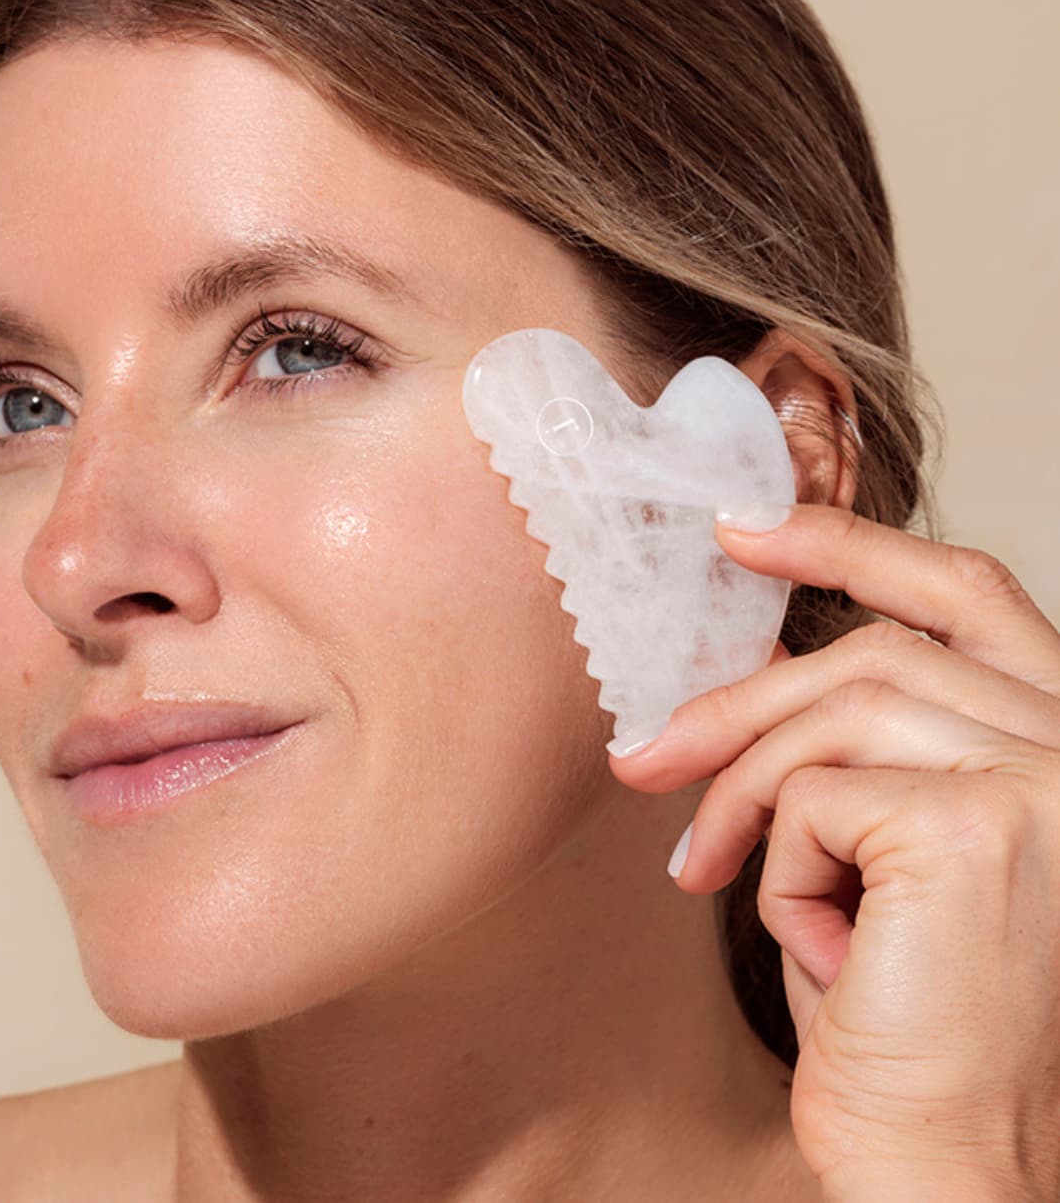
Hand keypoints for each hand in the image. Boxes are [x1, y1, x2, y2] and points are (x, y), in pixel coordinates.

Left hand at [609, 503, 1059, 1199]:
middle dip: (742, 695)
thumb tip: (742, 684)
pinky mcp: (981, 823)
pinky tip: (812, 944)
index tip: (747, 526)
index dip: (856, 544)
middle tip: (645, 751)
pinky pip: (814, 792)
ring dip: (742, 789)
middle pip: (880, 651)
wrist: (945, 1168)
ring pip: (834, 712)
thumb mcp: (882, 856)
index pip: (970, 597)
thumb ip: (858, 754)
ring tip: (697, 869)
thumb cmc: (912, 1025)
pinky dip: (778, 861)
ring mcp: (1046, 781)